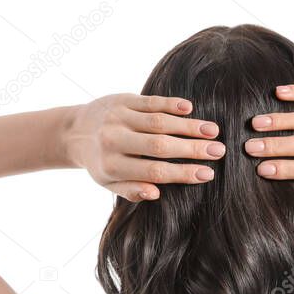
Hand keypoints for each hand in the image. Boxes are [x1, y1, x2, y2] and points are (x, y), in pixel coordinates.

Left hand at [66, 94, 225, 201]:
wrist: (73, 131)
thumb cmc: (100, 162)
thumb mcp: (109, 183)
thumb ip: (131, 190)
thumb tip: (156, 194)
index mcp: (113, 166)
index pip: (154, 171)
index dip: (182, 173)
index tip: (208, 174)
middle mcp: (114, 141)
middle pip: (160, 146)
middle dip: (192, 149)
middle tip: (220, 151)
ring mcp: (118, 118)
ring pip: (158, 122)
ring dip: (188, 126)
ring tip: (213, 131)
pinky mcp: (121, 100)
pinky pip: (150, 102)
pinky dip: (171, 104)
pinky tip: (190, 109)